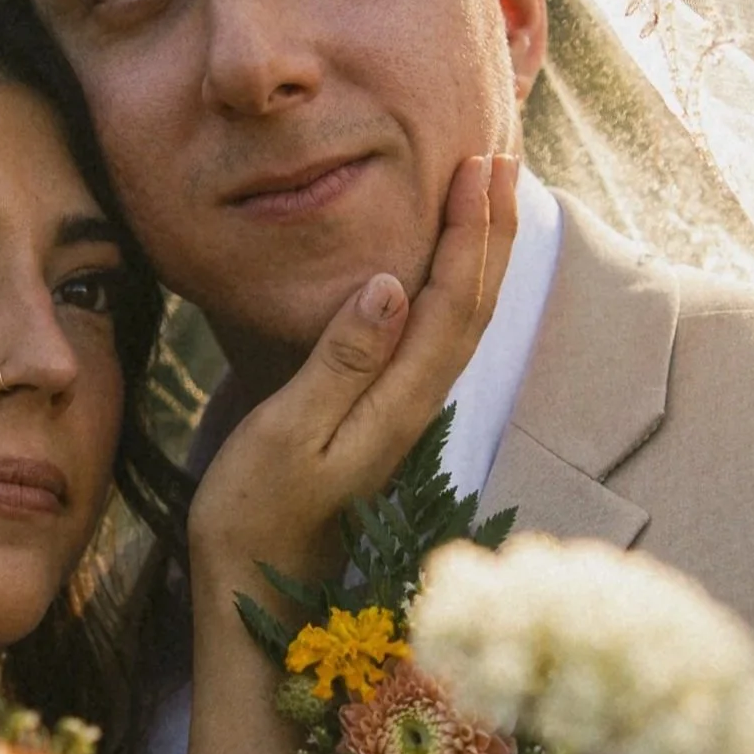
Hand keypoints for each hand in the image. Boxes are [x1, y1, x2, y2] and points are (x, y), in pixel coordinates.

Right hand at [187, 152, 515, 599]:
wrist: (257, 596)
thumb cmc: (255, 517)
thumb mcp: (286, 435)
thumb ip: (338, 362)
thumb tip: (393, 284)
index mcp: (397, 404)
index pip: (454, 304)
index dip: (472, 234)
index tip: (476, 168)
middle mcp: (415, 408)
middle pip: (474, 307)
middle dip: (491, 230)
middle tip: (498, 157)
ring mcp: (403, 417)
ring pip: (462, 322)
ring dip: (479, 255)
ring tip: (486, 195)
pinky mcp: (383, 422)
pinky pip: (436, 339)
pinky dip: (451, 289)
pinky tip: (441, 267)